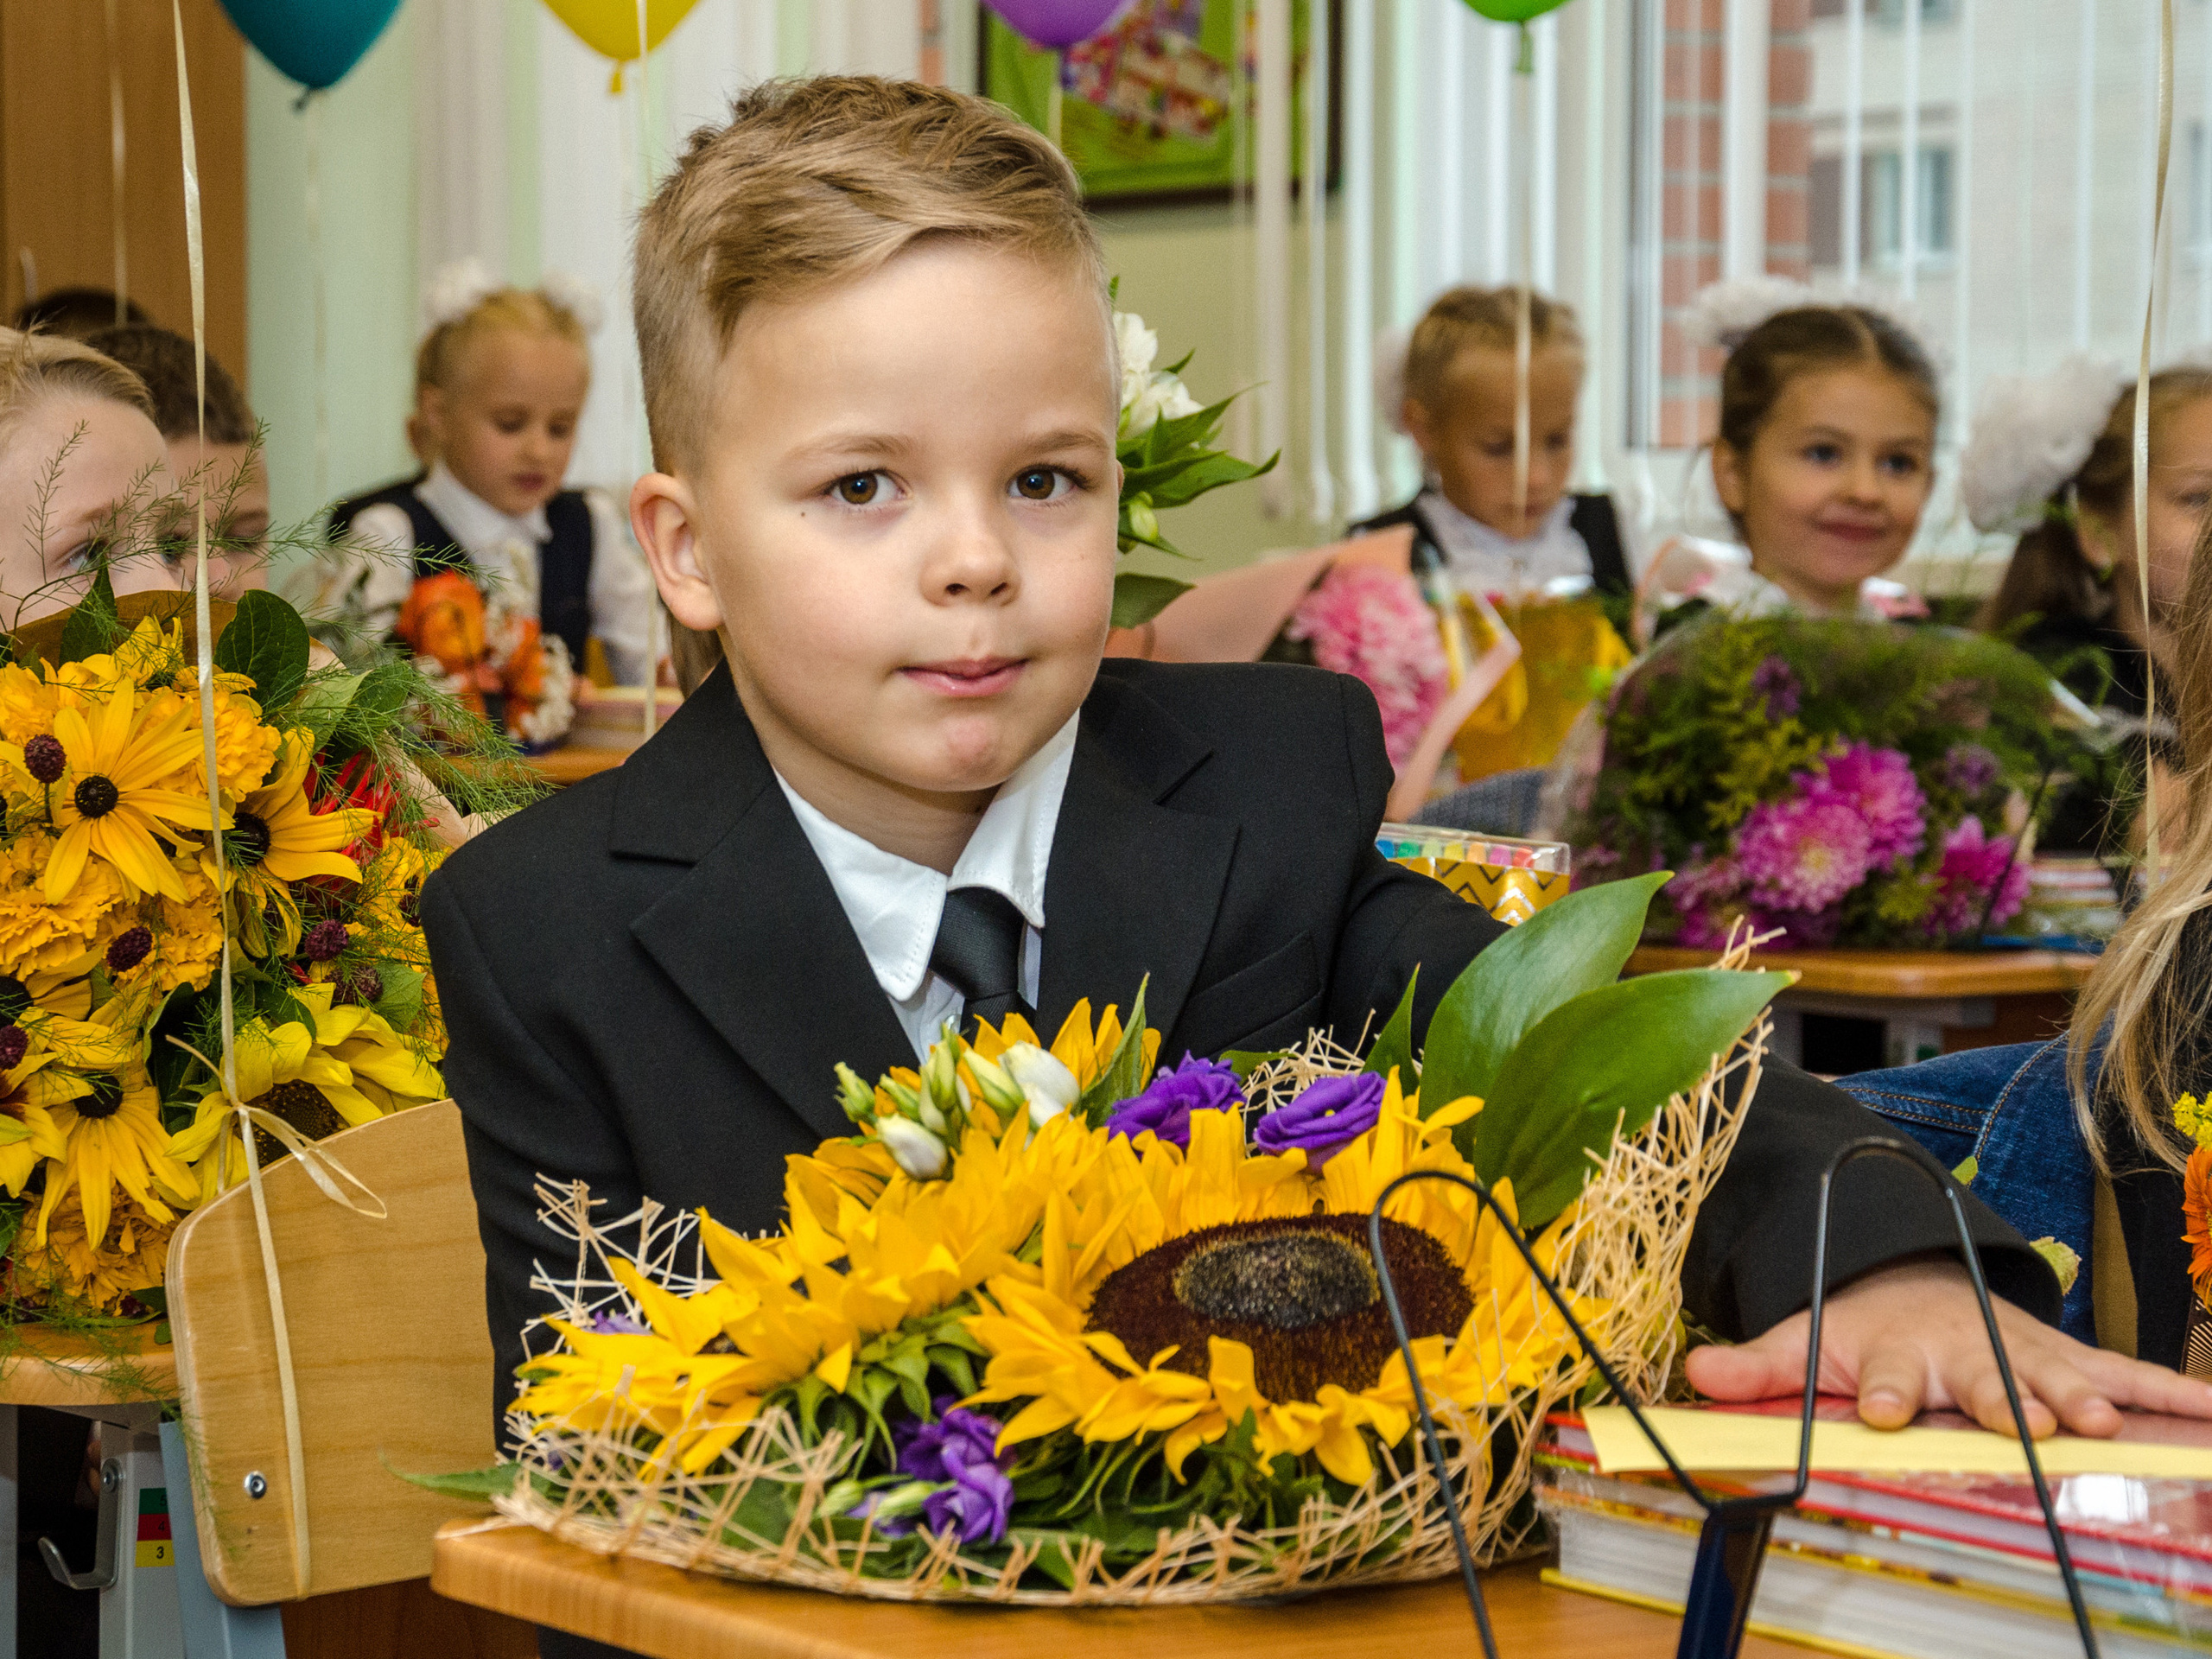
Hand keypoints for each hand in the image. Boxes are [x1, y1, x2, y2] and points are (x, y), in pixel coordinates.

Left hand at [1683, 1255, 2211, 1437]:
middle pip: (1983, 1380)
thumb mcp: (1801, 1343)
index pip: (1885, 1376)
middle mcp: (1963, 1351)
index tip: (1878, 1409)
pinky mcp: (2065, 1359)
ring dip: (2082, 1398)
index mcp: (1896, 1354)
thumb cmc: (1859, 1329)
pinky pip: (2124, 1375)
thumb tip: (1696, 1369)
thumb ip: (1756, 1365)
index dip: (1881, 1392)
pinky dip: (2171, 1393)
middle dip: (2004, 1400)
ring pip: (2056, 1376)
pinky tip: (2208, 1414)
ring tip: (2106, 1423)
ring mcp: (2019, 1354)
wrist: (1910, 1281)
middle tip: (2028, 1422)